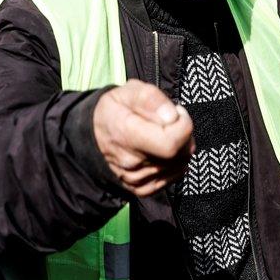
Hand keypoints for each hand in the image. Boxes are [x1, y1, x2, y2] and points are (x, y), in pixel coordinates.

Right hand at [93, 80, 193, 197]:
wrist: (95, 133)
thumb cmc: (116, 109)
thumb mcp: (129, 91)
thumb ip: (152, 99)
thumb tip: (172, 117)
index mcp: (126, 135)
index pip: (171, 143)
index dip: (183, 125)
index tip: (177, 112)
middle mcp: (130, 162)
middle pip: (179, 154)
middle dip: (184, 134)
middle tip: (171, 121)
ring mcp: (135, 179)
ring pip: (180, 165)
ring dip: (180, 148)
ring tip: (164, 134)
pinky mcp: (141, 188)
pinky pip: (174, 177)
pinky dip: (175, 163)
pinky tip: (162, 150)